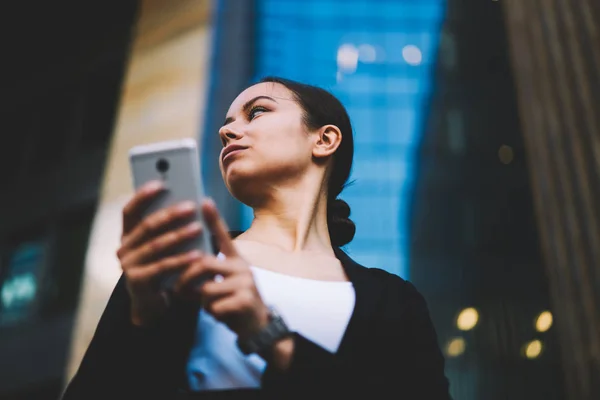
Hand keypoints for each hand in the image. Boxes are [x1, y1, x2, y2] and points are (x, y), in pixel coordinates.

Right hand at [116, 180, 204, 325]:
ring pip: (155, 246)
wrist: (153, 303)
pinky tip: (198, 254)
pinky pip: (162, 267)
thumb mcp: (165, 246)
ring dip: (178, 236)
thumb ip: (170, 227)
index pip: (130, 210)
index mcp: (128, 234)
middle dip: (170, 215)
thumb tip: (191, 202)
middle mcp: (124, 248)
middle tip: (191, 206)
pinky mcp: (137, 281)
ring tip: (198, 228)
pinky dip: (181, 259)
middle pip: (146, 226)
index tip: (161, 183)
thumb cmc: (164, 267)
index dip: (143, 196)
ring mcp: (128, 265)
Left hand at [173, 199, 269, 340]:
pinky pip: (214, 305)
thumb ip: (209, 271)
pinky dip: (212, 313)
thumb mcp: (223, 282)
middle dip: (185, 279)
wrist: (257, 325)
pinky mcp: (245, 300)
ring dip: (200, 301)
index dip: (213, 219)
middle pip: (203, 264)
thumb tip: (186, 263)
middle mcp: (242, 266)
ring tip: (210, 305)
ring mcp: (245, 282)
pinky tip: (222, 315)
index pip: (223, 235)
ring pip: (206, 288)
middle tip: (178, 291)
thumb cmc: (233, 301)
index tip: (203, 201)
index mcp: (235, 259)